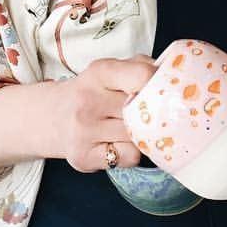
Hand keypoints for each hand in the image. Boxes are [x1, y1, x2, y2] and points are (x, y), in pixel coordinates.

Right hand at [56, 56, 157, 172]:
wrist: (50, 117)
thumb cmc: (92, 92)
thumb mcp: (111, 71)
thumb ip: (141, 68)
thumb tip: (175, 80)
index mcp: (99, 72)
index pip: (142, 76)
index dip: (160, 83)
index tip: (165, 90)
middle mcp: (88, 101)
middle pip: (145, 111)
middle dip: (152, 114)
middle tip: (144, 113)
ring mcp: (83, 131)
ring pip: (139, 138)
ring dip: (141, 135)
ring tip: (126, 128)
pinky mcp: (83, 157)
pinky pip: (129, 158)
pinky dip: (129, 153)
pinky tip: (115, 143)